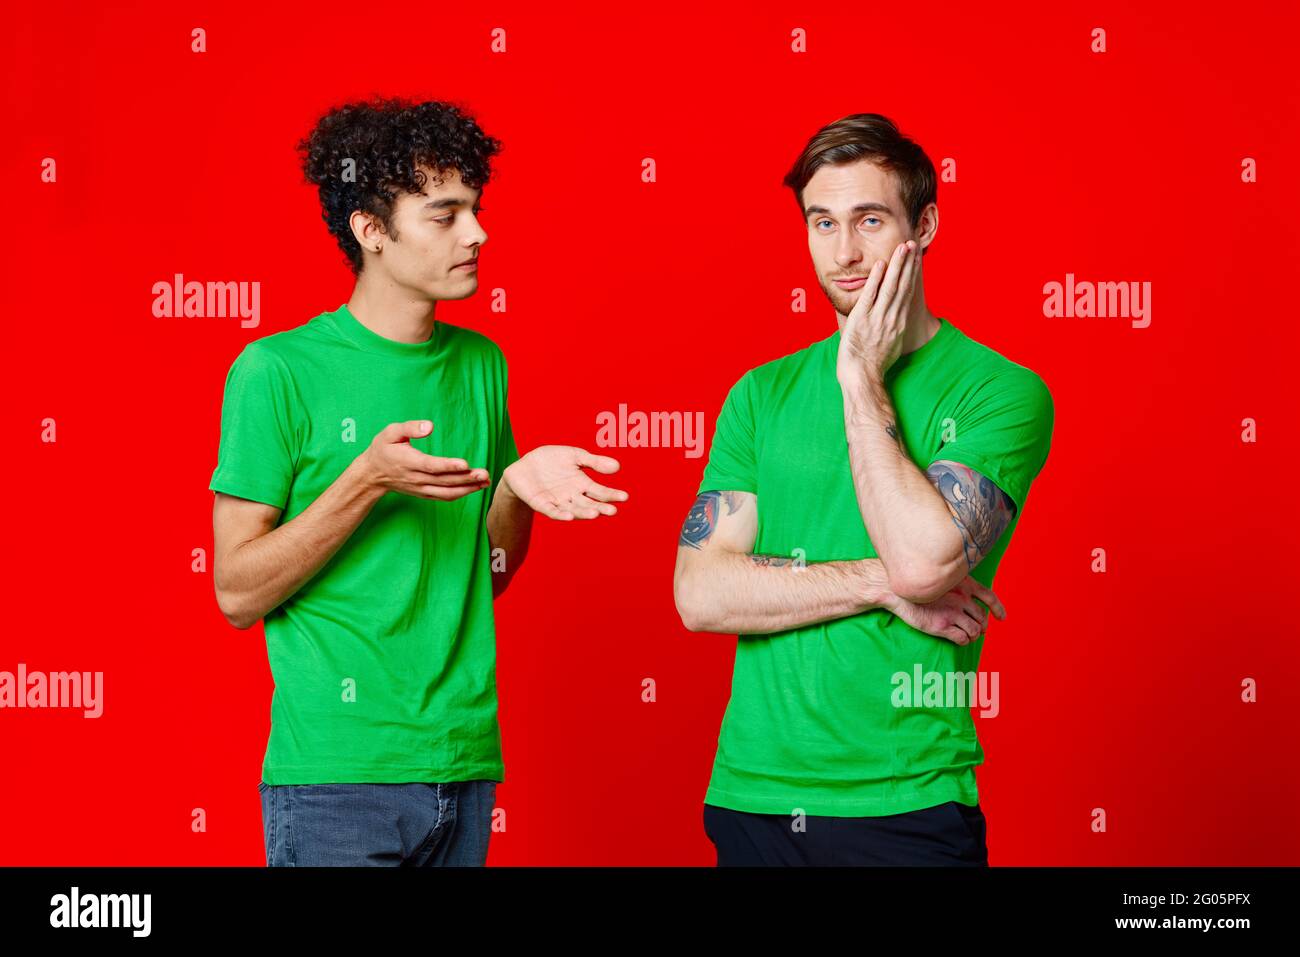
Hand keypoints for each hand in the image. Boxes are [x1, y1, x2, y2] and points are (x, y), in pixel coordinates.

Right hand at [359, 419, 489, 500]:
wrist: (372, 473)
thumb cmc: (383, 448)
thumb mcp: (391, 433)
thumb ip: (410, 428)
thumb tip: (430, 426)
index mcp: (408, 461)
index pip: (431, 466)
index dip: (448, 466)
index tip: (465, 464)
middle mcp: (416, 478)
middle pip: (444, 481)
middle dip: (466, 478)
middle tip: (485, 474)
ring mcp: (421, 488)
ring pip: (447, 492)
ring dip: (468, 488)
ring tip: (486, 482)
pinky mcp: (424, 493)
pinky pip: (444, 497)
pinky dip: (461, 494)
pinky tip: (475, 487)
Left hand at [503, 445, 627, 519]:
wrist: (524, 465)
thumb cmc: (551, 460)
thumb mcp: (574, 456)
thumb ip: (594, 462)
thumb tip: (617, 466)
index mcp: (582, 484)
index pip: (600, 492)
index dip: (611, 495)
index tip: (624, 497)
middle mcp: (572, 496)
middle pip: (589, 504)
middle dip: (601, 507)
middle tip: (613, 510)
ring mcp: (557, 501)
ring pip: (573, 510)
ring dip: (584, 513)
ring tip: (595, 513)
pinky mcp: (542, 504)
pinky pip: (552, 511)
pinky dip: (561, 515)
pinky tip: (569, 516)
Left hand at [835, 239, 920, 383]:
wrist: (863, 377)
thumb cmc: (874, 365)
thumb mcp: (892, 345)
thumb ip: (895, 329)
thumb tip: (898, 320)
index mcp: (900, 323)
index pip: (908, 292)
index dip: (912, 273)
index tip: (915, 257)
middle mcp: (892, 318)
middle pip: (903, 285)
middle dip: (908, 263)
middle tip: (912, 243)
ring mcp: (878, 318)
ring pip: (890, 287)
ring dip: (897, 266)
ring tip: (902, 248)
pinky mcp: (862, 320)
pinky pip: (870, 297)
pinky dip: (876, 280)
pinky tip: (881, 265)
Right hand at [883, 574, 1005, 645]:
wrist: (894, 589)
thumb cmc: (913, 583)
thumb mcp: (938, 576)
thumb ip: (952, 583)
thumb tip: (962, 594)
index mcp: (962, 583)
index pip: (988, 596)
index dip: (998, 609)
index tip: (1001, 618)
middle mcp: (961, 598)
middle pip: (982, 617)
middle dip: (982, 626)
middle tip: (977, 630)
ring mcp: (953, 612)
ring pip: (974, 630)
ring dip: (973, 635)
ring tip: (967, 636)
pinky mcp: (942, 626)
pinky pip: (962, 638)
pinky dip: (964, 641)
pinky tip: (959, 640)